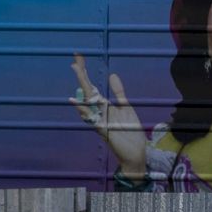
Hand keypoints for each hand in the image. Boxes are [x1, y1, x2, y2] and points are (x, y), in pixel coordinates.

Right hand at [69, 54, 147, 177]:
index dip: (86, 75)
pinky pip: (93, 121)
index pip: (93, 87)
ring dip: (82, 90)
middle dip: (82, 78)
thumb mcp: (126, 107)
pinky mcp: (104, 131)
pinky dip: (85, 113)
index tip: (78, 60)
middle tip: (75, 63)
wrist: (136, 151)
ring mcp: (100, 121)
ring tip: (78, 77)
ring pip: (87, 105)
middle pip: (88, 92)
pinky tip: (79, 105)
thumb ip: (118, 92)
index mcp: (104, 106)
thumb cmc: (130, 131)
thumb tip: (112, 74)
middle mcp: (99, 112)